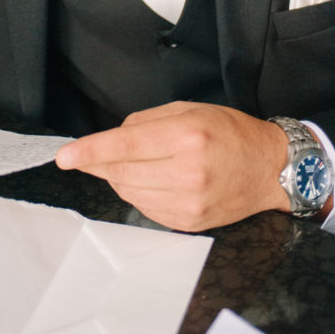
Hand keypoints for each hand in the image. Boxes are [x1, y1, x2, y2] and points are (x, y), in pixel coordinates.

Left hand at [55, 101, 289, 231]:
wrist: (270, 169)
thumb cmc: (230, 132)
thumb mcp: (189, 109)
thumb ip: (145, 121)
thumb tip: (109, 139)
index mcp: (187, 136)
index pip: (125, 145)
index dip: (90, 151)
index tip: (64, 156)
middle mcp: (188, 172)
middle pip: (121, 172)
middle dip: (102, 162)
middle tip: (98, 153)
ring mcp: (189, 203)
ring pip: (129, 192)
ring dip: (120, 177)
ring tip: (138, 163)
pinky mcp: (189, 223)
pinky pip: (145, 209)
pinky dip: (139, 193)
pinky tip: (154, 180)